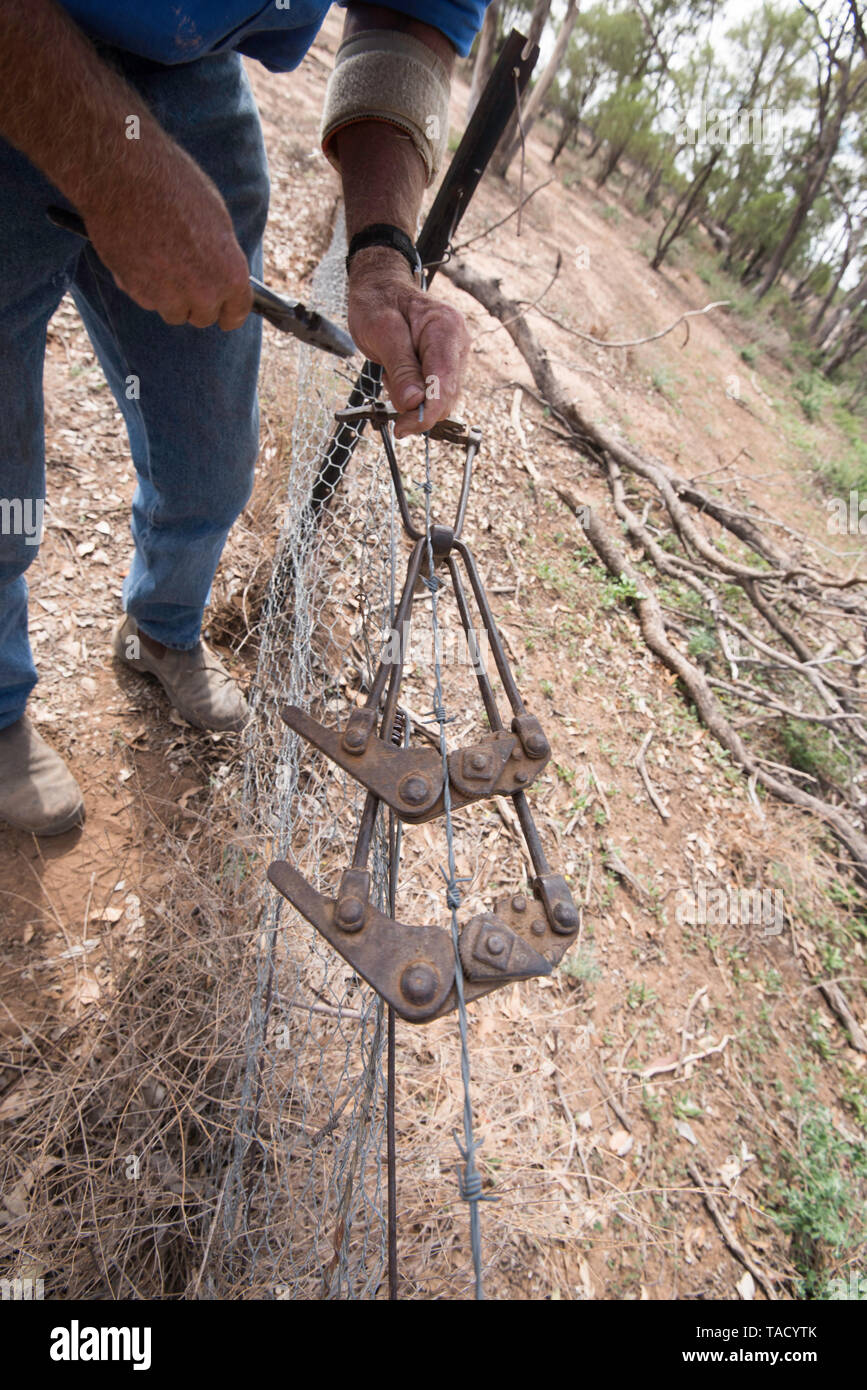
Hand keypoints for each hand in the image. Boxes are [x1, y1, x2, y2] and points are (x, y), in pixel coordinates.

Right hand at [81, 143, 251, 329]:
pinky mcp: (137, 293)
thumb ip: (220, 256)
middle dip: (195, 300)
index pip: (236, 314)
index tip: (224, 312)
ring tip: (158, 258)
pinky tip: (138, 253)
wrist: (123, 175)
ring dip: (168, 295)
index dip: (229, 312)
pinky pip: (146, 299)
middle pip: (203, 316)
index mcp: (231, 275)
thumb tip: (219, 271)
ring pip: (173, 312)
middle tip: (184, 271)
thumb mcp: (216, 218)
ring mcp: (168, 297)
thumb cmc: (173, 186)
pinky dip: (143, 284)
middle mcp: (203, 293)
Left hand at [347, 247, 469, 436]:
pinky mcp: (445, 363)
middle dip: (418, 409)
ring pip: (441, 398)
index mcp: (446, 329)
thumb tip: (414, 403)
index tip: (402, 428)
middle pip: (447, 396)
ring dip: (414, 400)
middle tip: (390, 403)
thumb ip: (400, 369)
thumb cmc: (377, 302)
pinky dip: (414, 393)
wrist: (379, 286)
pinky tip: (399, 375)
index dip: (426, 413)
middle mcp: (457, 342)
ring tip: (391, 374)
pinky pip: (434, 391)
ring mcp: (454, 354)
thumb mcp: (381, 332)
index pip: (444, 385)